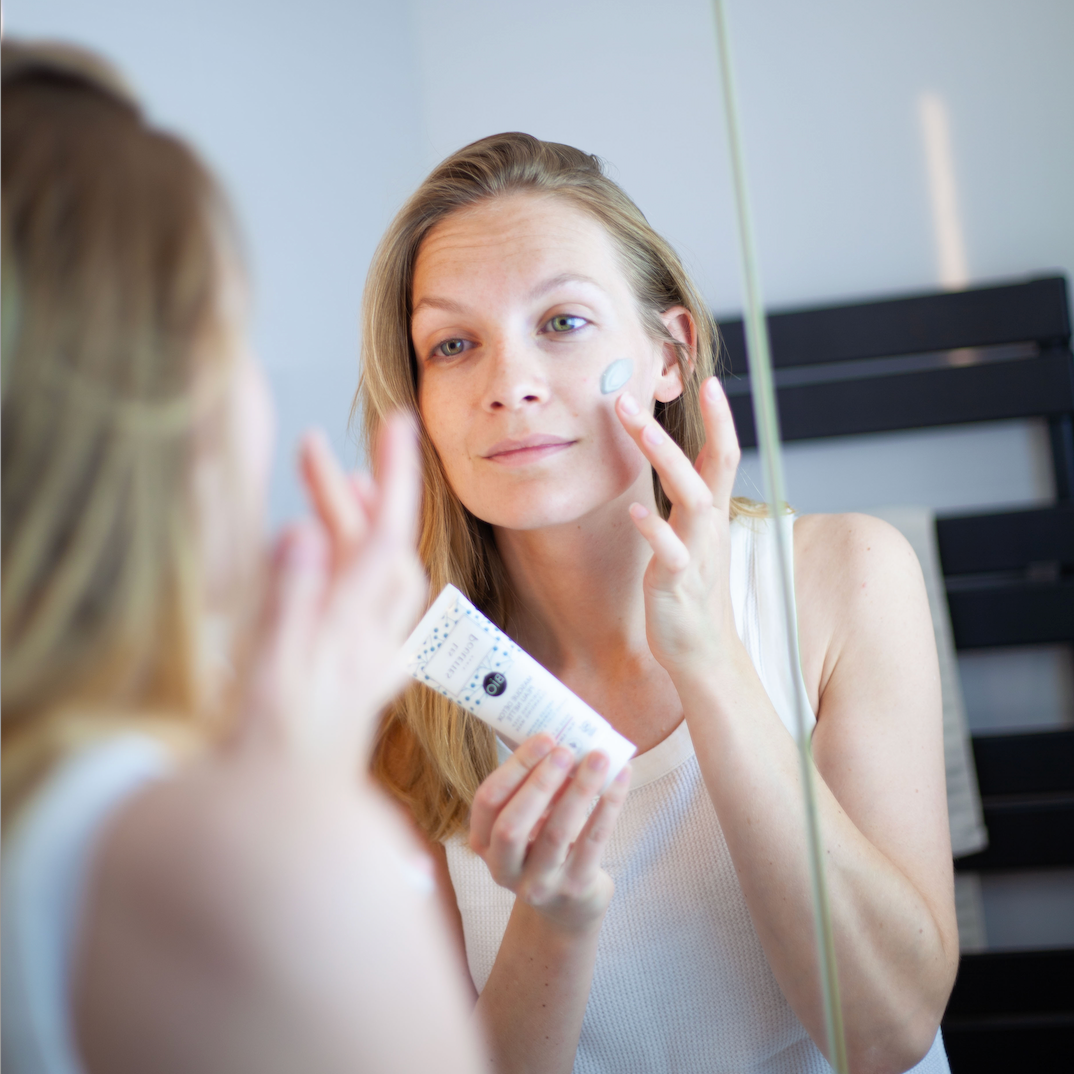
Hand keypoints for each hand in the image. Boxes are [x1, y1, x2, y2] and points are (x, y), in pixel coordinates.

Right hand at [238, 413, 426, 774]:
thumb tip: (305, 531)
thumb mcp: (266, 676)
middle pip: (383, 550)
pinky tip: (349, 570)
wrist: (284, 822)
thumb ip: (287, 603)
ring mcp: (365, 661)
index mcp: (347, 631)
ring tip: (338, 488)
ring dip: (365, 530)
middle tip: (316, 447)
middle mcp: (367, 641)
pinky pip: (377, 615)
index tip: (399, 425)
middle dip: (358, 492)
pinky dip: (364, 576)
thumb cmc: (266, 757)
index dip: (393, 479)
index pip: (385, 539)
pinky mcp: (358, 683)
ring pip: (384, 579)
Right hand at [469, 734, 630, 933]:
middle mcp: (503, 868)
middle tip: (566, 749)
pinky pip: (592, 842)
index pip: (488, 801)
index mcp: (483, 842)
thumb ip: (534, 786)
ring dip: (579, 789)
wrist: (568, 904)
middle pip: (512, 824)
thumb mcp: (527, 820)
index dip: (515, 767)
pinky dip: (608, 806)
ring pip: (556, 833)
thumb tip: (563, 738)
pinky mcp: (573, 888)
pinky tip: (619, 778)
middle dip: (540, 782)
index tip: (545, 737)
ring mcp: (538, 884)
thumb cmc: (544, 844)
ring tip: (599, 757)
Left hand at [614, 376, 741, 674]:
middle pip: (707, 466)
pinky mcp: (677, 583)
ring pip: (691, 498)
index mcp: (713, 514)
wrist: (704, 651)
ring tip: (640, 429)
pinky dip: (656, 531)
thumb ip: (688, 498)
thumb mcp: (694, 537)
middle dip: (679, 427)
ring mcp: (697, 554)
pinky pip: (670, 553)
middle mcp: (710, 527)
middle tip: (636, 397)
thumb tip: (674, 460)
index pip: (723, 456)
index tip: (709, 381)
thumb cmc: (693, 591)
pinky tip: (635, 512)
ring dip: (666, 459)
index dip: (721, 419)